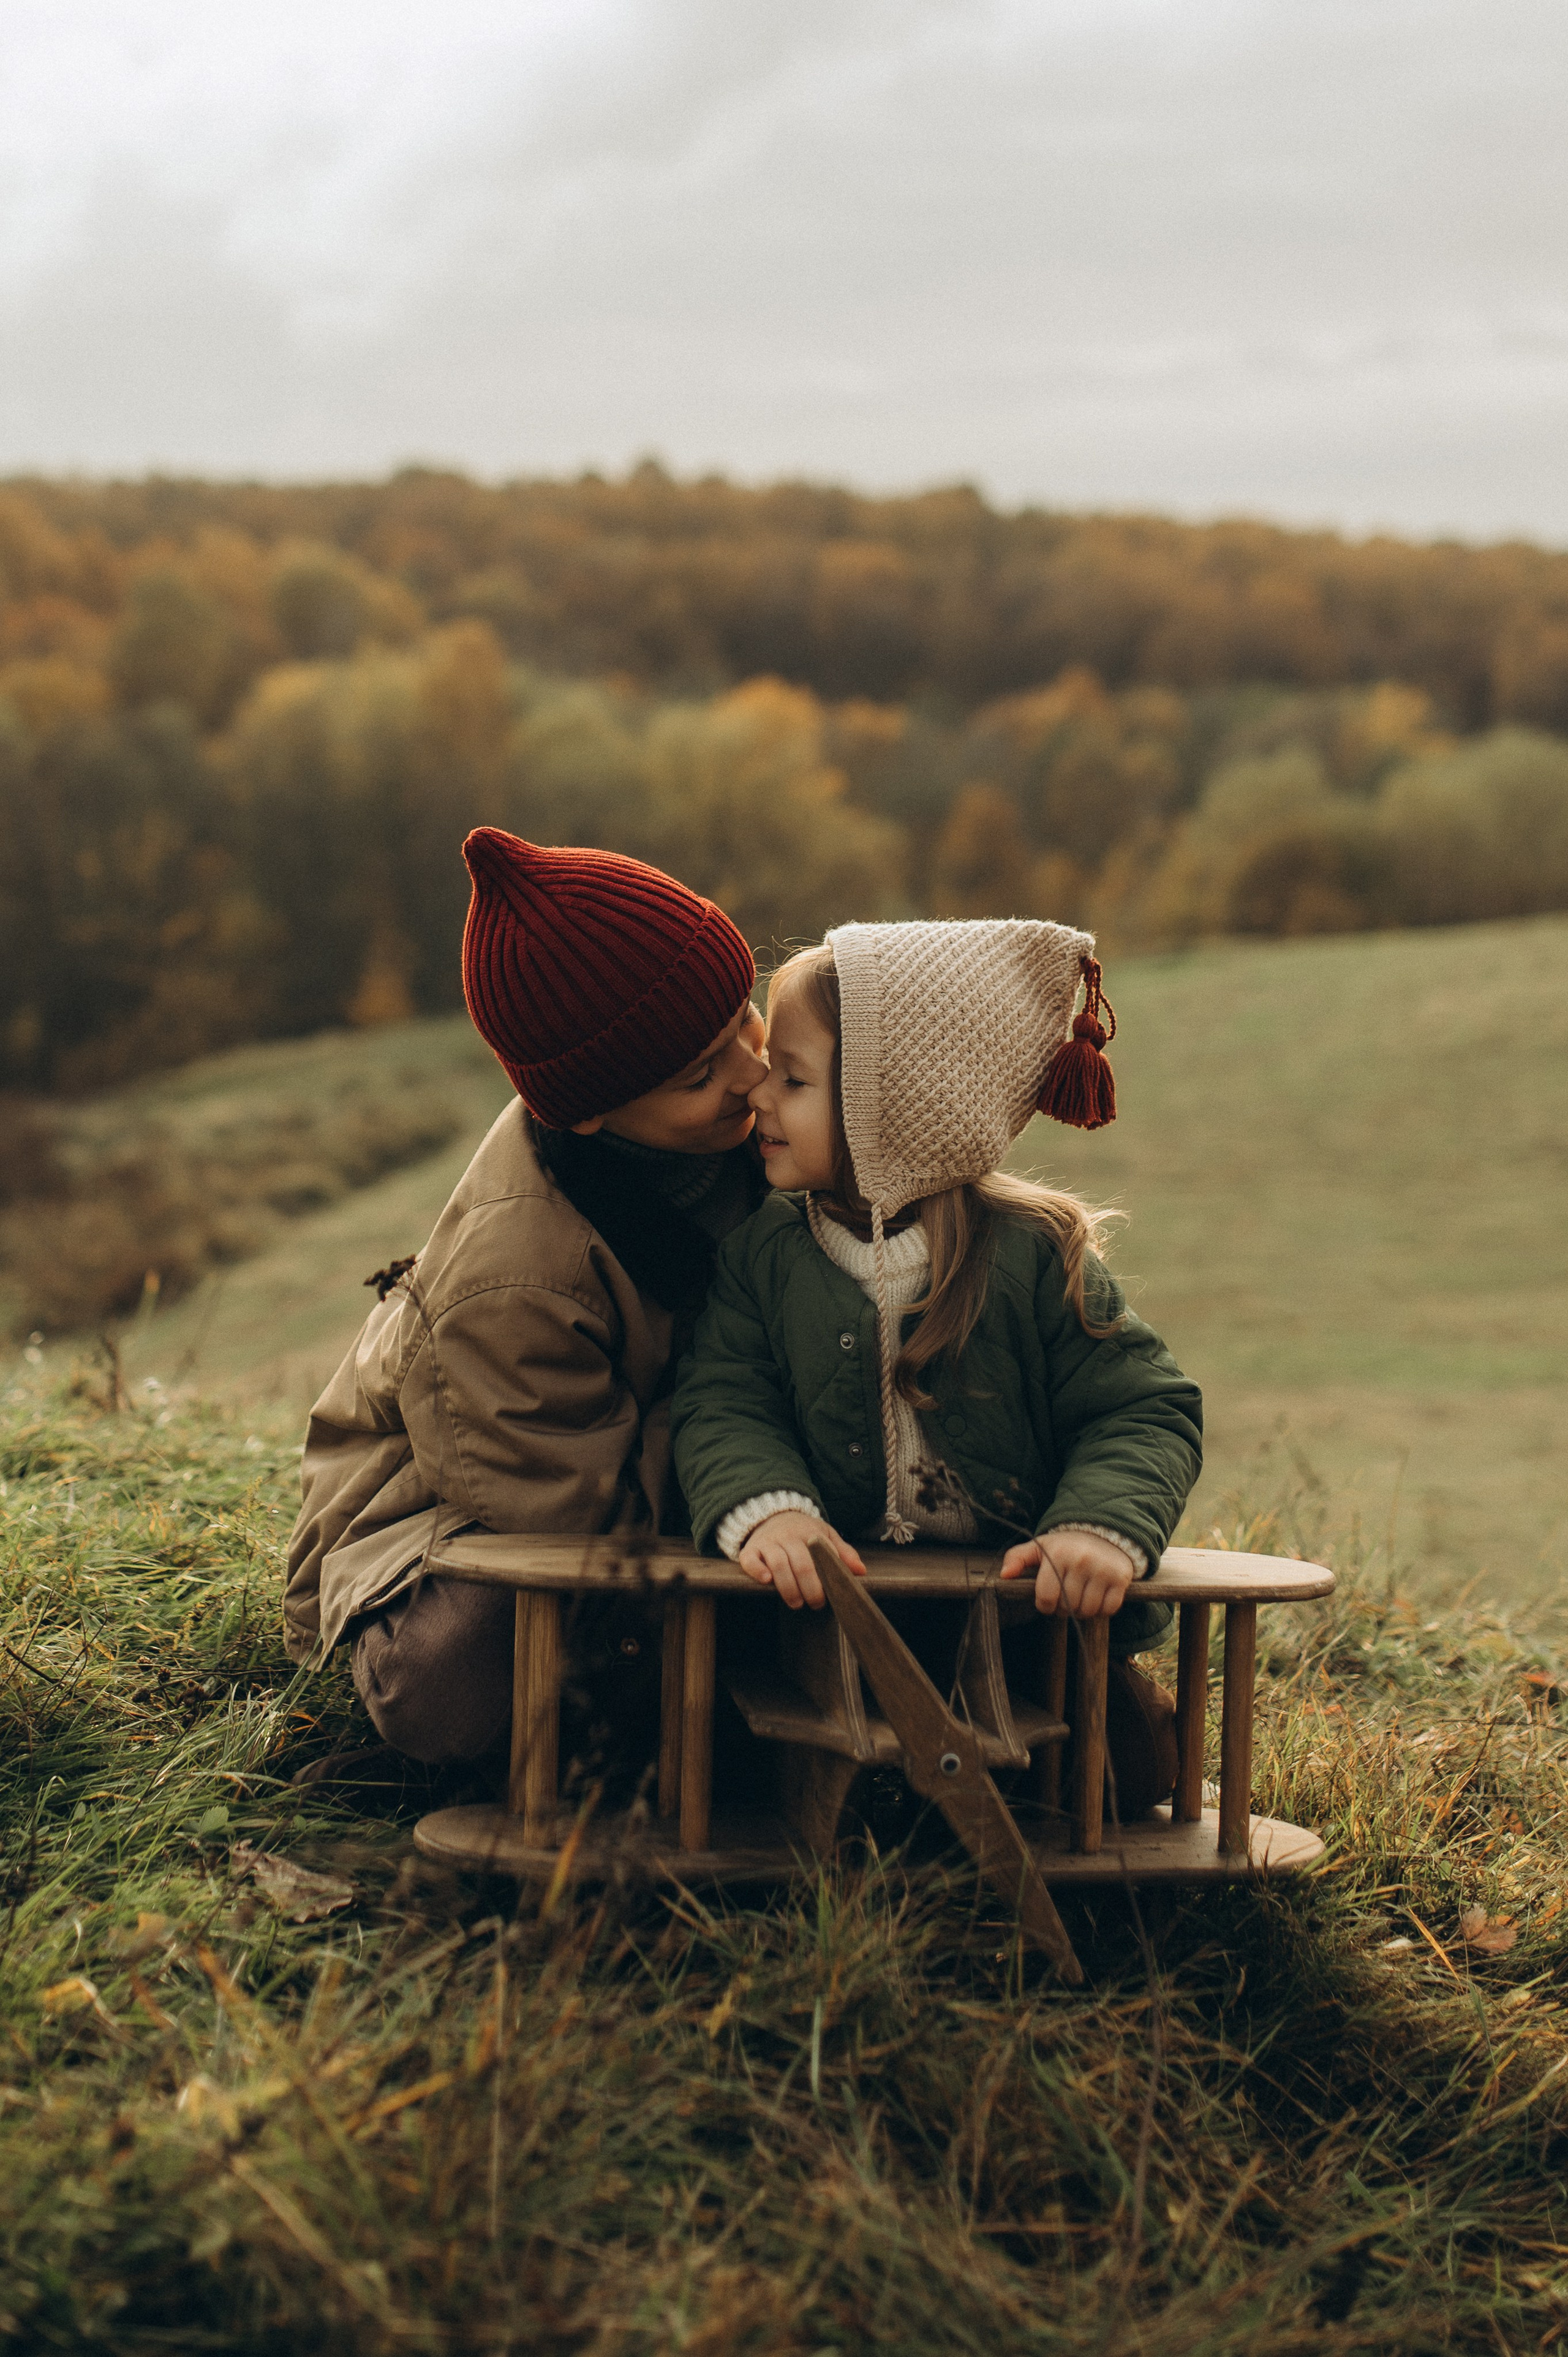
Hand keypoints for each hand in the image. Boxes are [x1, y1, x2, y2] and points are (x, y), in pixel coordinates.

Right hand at [737, 1512, 866, 1609]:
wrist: (772, 1514)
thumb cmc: (803, 1531)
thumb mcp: (825, 1534)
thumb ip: (843, 1552)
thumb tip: (860, 1571)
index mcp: (810, 1533)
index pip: (822, 1555)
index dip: (828, 1577)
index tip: (833, 1594)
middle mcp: (789, 1536)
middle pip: (801, 1563)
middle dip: (811, 1588)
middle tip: (816, 1604)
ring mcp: (768, 1542)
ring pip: (778, 1564)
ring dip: (788, 1587)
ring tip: (796, 1603)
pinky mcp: (751, 1549)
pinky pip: (750, 1560)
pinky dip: (757, 1570)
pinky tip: (767, 1581)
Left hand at [999, 1529, 1135, 1618]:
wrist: (1104, 1532)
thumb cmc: (1066, 1545)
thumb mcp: (1040, 1547)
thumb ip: (1017, 1558)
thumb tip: (1004, 1575)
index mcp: (1058, 1555)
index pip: (1046, 1598)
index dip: (1045, 1605)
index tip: (1048, 1599)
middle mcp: (1081, 1561)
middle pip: (1067, 1607)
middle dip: (1064, 1608)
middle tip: (1066, 1597)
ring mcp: (1103, 1570)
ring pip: (1088, 1611)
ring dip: (1082, 1610)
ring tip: (1080, 1596)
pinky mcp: (1121, 1578)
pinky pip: (1109, 1609)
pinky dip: (1102, 1610)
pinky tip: (1096, 1596)